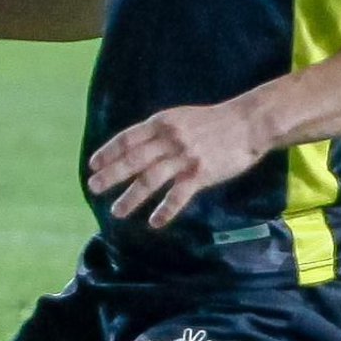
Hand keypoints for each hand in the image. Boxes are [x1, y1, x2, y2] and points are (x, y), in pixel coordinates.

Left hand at [86, 98, 266, 230]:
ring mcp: (184, 157)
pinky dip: (165, 210)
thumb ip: (159, 131)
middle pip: (133, 159)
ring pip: (150, 179)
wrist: (248, 123)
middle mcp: (169, 139)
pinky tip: (154, 223)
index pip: (127, 138)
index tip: (93, 165)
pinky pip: (178, 195)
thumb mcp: (180, 117)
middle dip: (111, 175)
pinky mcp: (201, 173)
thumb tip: (135, 145)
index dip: (109, 152)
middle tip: (93, 188)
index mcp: (162, 123)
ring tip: (116, 212)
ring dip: (131, 197)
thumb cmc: (214, 121)